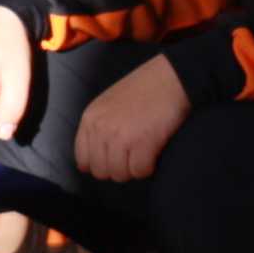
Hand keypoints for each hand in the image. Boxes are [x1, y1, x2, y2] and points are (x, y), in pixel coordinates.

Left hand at [74, 54, 192, 180]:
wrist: (170, 78)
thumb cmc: (143, 91)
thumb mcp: (108, 105)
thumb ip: (98, 128)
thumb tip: (91, 160)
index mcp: (90, 119)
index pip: (83, 160)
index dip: (100, 164)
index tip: (114, 160)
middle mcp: (100, 129)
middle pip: (101, 171)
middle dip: (118, 169)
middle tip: (132, 156)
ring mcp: (120, 136)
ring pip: (120, 174)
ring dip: (133, 169)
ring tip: (144, 153)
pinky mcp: (142, 143)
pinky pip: (140, 171)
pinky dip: (148, 167)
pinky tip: (153, 152)